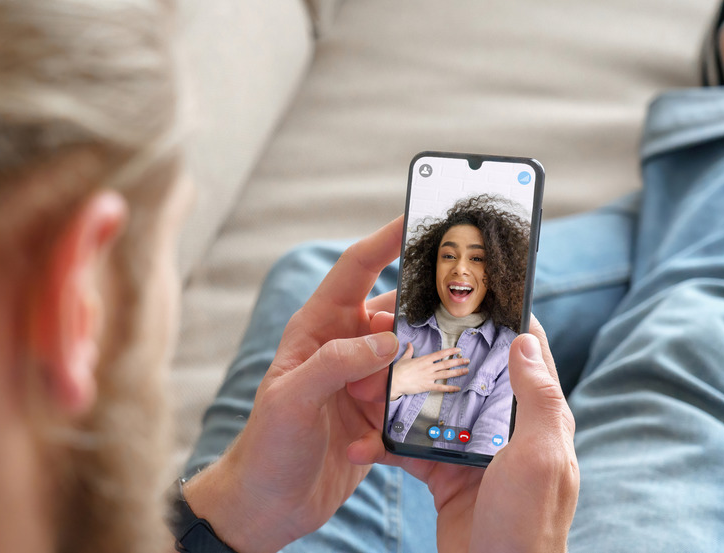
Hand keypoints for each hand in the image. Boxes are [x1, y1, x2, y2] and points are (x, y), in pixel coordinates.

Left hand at [183, 217, 406, 552]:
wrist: (268, 506)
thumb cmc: (266, 447)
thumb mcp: (291, 399)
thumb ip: (336, 363)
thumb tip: (387, 339)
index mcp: (316, 330)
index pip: (355, 271)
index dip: (386, 240)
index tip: (419, 218)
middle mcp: (343, 349)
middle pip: (395, 313)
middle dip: (423, 314)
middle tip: (457, 315)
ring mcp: (363, 381)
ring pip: (410, 355)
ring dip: (420, 368)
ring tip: (430, 380)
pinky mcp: (378, 414)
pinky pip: (410, 397)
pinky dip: (415, 407)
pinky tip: (407, 423)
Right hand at [348, 317, 579, 552]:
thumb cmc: (528, 522)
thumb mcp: (539, 456)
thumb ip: (537, 399)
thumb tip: (526, 341)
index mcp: (536, 418)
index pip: (526, 355)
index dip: (503, 321)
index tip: (469, 293)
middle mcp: (504, 429)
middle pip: (468, 375)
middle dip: (434, 353)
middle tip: (398, 331)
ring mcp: (471, 452)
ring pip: (432, 408)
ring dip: (400, 398)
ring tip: (367, 382)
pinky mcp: (444, 477)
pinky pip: (410, 450)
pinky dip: (385, 446)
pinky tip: (361, 443)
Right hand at [389, 342, 468, 399]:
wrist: (395, 381)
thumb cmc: (398, 370)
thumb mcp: (404, 358)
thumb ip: (409, 351)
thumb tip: (409, 344)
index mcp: (424, 360)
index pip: (440, 354)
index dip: (450, 352)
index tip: (459, 350)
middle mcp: (429, 367)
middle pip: (446, 363)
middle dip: (458, 362)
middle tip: (467, 360)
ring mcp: (429, 377)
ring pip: (446, 374)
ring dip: (457, 372)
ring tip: (466, 371)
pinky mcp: (427, 386)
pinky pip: (441, 387)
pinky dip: (449, 388)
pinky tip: (457, 388)